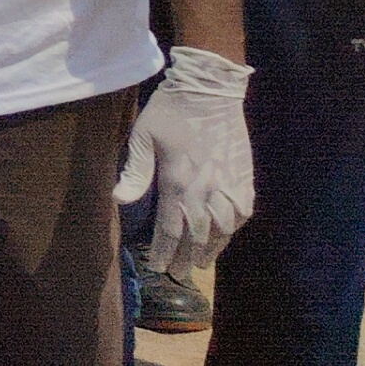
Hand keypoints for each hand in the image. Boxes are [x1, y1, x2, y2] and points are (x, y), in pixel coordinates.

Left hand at [117, 43, 256, 278]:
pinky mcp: (245, 177)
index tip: (158, 267)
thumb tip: (119, 200)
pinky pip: (243, 212)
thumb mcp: (142, 137)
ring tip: (201, 263)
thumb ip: (135, 171)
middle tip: (179, 275)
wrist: (211, 91)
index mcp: (178, 182)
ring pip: (224, 229)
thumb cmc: (170, 111)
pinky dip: (235, 228)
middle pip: (197, 235)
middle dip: (187, 257)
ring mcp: (229, 184)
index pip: (171, 228)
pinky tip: (226, 235)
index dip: (164, 251)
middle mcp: (206, 189)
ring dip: (212, 249)